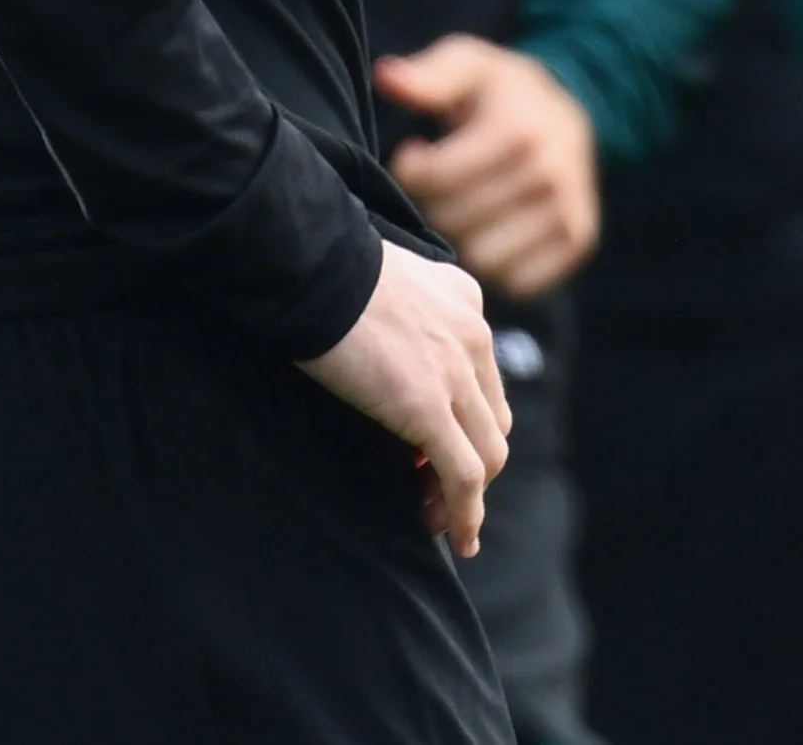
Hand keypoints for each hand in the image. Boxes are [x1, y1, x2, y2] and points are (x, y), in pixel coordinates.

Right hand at [300, 240, 511, 556]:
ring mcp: (456, 373)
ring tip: (438, 520)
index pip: (482, 375)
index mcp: (462, 300)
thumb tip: (379, 354)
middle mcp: (473, 336)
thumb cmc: (321, 270)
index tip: (434, 449)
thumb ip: (398, 313)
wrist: (309, 264)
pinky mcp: (429, 407)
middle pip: (493, 419)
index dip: (465, 419)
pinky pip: (463, 476)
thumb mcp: (379, 282)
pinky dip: (465, 514)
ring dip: (469, 495)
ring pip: (487, 454)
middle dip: (472, 461)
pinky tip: (458, 537)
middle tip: (434, 489)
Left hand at [376, 35, 600, 300]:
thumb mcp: (467, 66)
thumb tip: (386, 78)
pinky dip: (495, 264)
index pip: (436, 178)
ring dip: (460, 237)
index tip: (413, 155)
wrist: (570, 112)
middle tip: (437, 184)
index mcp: (518, 130)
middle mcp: (549, 174)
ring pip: (482, 258)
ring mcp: (567, 211)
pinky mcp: (577, 241)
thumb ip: (427, 77)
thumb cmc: (501, 91)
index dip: (410, 170)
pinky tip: (488, 228)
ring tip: (461, 205)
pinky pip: (516, 281)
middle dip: (432, 204)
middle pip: (454, 221)